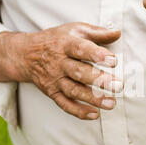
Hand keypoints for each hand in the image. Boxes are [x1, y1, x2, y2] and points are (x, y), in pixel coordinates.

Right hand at [0, 22, 122, 119]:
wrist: (27, 54)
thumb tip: (118, 33)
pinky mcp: (52, 92)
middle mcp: (59, 63)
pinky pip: (64, 104)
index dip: (97, 55)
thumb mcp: (75, 29)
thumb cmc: (57, 40)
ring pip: (73, 90)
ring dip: (93, 98)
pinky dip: (79, 111)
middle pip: (79, 72)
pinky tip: (94, 114)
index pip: (81, 48)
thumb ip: (98, 32)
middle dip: (99, 80)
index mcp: (65, 44)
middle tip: (118, 85)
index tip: (114, 61)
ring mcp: (55, 79)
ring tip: (112, 103)